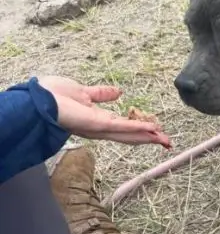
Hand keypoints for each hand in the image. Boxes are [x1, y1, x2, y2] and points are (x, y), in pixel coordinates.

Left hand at [37, 76, 171, 147]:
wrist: (37, 99)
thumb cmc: (52, 95)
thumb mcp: (83, 91)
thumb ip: (101, 94)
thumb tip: (118, 92)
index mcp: (96, 120)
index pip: (123, 128)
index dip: (140, 130)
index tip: (156, 130)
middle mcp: (99, 128)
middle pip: (129, 135)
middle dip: (149, 138)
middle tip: (168, 142)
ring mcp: (99, 127)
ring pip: (129, 134)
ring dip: (148, 136)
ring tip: (165, 139)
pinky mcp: (97, 123)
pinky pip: (121, 126)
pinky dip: (138, 127)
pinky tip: (152, 128)